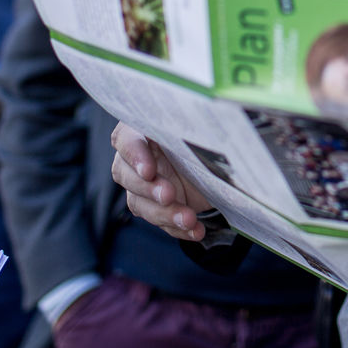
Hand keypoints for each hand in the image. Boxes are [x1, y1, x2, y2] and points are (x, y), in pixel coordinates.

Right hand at [109, 121, 213, 240]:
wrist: (223, 162)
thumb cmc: (208, 134)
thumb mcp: (204, 126)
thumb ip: (198, 122)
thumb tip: (208, 117)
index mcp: (144, 128)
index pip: (125, 138)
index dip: (133, 154)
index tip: (149, 171)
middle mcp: (138, 156)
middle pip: (124, 174)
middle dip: (147, 188)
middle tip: (169, 195)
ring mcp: (143, 184)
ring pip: (139, 203)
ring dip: (164, 214)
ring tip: (189, 219)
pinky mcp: (155, 206)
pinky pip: (160, 221)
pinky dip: (177, 228)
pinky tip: (195, 230)